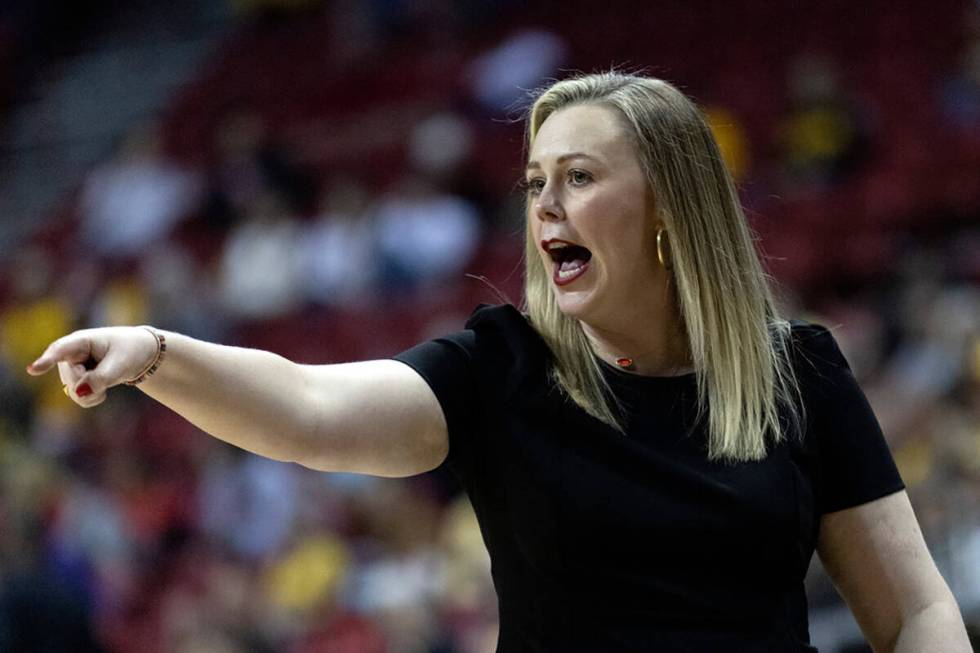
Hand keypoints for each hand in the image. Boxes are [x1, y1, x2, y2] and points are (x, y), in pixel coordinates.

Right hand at [25, 327, 159, 406]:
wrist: (140, 354)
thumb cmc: (130, 351)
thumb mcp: (121, 364)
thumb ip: (101, 378)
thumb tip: (78, 393)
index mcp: (81, 341)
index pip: (60, 350)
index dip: (46, 360)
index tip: (32, 369)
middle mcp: (70, 355)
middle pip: (70, 378)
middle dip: (90, 382)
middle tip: (110, 371)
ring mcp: (70, 369)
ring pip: (73, 391)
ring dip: (92, 392)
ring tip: (108, 378)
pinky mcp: (74, 381)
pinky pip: (78, 398)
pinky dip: (93, 398)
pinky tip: (103, 389)